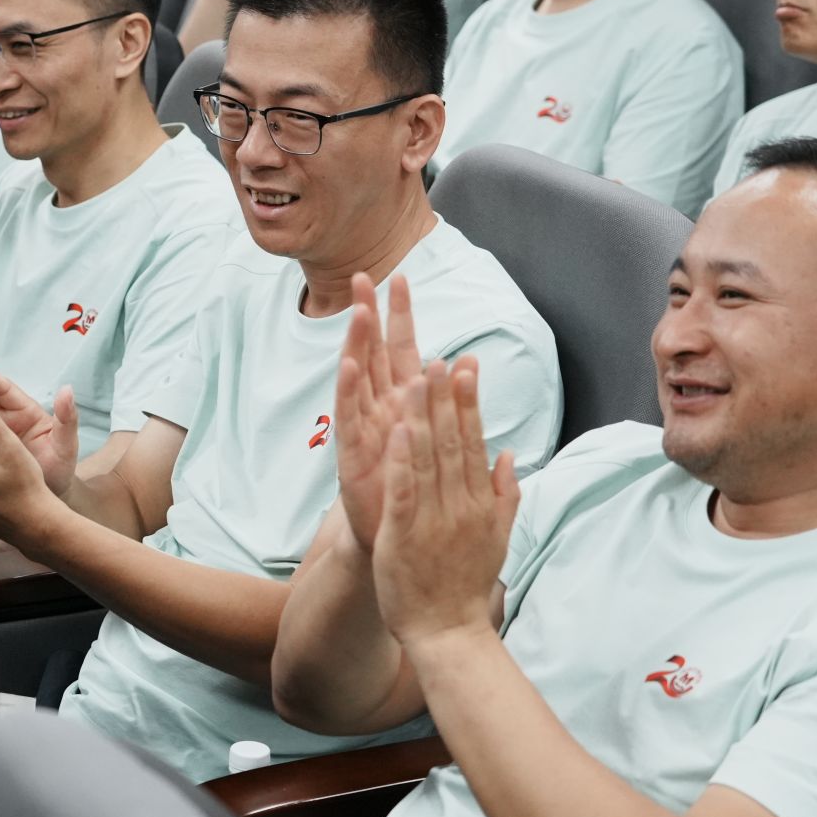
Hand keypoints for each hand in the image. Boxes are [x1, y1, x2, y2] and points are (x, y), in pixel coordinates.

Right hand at [332, 272, 425, 552]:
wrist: (399, 540)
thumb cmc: (416, 489)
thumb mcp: (438, 436)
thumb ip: (449, 398)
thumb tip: (469, 359)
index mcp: (402, 404)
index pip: (401, 349)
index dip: (400, 314)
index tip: (400, 276)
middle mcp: (379, 410)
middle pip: (373, 353)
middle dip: (369, 315)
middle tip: (362, 277)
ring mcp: (362, 429)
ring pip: (358, 378)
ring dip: (357, 343)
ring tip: (359, 311)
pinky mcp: (351, 454)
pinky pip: (348, 418)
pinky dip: (349, 391)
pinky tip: (350, 365)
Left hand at [369, 357, 518, 654]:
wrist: (449, 633)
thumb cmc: (466, 584)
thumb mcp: (497, 537)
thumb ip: (504, 494)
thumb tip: (509, 454)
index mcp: (479, 502)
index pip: (473, 443)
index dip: (469, 404)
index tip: (465, 368)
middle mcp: (459, 505)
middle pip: (452, 442)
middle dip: (446, 399)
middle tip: (440, 358)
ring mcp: (433, 519)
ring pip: (427, 460)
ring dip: (423, 417)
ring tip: (416, 379)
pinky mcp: (404, 534)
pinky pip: (404, 492)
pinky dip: (401, 462)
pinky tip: (396, 431)